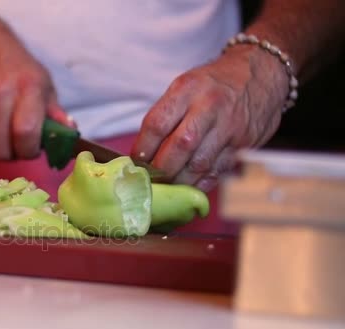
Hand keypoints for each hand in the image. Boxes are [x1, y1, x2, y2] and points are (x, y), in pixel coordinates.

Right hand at [0, 23, 71, 159]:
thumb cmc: (16, 66)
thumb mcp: (43, 82)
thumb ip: (55, 112)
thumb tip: (69, 134)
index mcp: (27, 86)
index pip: (26, 132)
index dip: (31, 149)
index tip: (34, 147)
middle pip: (3, 148)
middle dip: (15, 154)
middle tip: (20, 144)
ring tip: (6, 136)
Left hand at [132, 45, 289, 191]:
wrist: (261, 74)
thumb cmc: (214, 84)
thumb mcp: (185, 86)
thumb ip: (166, 116)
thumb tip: (142, 153)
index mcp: (188, 89)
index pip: (157, 124)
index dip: (143, 149)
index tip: (136, 162)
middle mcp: (210, 106)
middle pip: (179, 147)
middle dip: (161, 169)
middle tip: (151, 179)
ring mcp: (230, 127)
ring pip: (199, 164)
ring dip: (179, 181)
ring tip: (168, 185)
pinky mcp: (245, 144)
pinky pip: (218, 172)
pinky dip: (200, 183)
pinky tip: (189, 185)